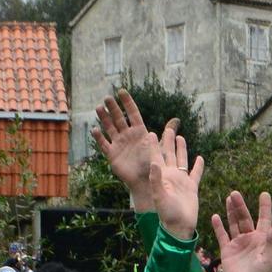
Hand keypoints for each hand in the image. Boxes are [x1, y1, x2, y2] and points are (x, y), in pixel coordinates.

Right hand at [91, 91, 164, 208]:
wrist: (145, 181)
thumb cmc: (153, 164)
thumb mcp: (160, 147)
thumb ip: (166, 133)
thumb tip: (176, 119)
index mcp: (139, 131)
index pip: (132, 113)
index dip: (127, 102)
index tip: (121, 91)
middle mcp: (128, 135)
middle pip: (119, 118)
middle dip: (113, 108)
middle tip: (107, 98)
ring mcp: (119, 144)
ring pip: (110, 128)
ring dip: (104, 118)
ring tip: (99, 108)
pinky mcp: (112, 154)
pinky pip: (104, 144)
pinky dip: (99, 138)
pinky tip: (95, 130)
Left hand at [149, 133, 203, 241]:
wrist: (179, 227)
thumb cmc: (167, 214)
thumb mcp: (159, 196)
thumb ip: (156, 180)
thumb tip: (154, 162)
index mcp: (161, 177)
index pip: (156, 157)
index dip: (154, 145)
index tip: (151, 133)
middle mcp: (171, 176)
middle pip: (169, 154)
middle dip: (168, 142)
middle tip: (168, 128)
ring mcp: (181, 181)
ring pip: (181, 160)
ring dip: (181, 149)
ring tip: (180, 137)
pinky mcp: (192, 187)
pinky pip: (195, 173)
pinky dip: (198, 166)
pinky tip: (200, 158)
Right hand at [210, 190, 271, 271]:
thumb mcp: (268, 258)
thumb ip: (271, 242)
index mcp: (262, 239)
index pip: (264, 219)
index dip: (264, 207)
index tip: (264, 194)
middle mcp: (250, 238)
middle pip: (245, 218)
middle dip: (240, 206)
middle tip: (235, 193)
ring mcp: (238, 243)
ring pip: (234, 224)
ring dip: (231, 212)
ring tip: (228, 198)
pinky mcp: (227, 250)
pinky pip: (222, 236)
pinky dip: (218, 227)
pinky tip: (215, 216)